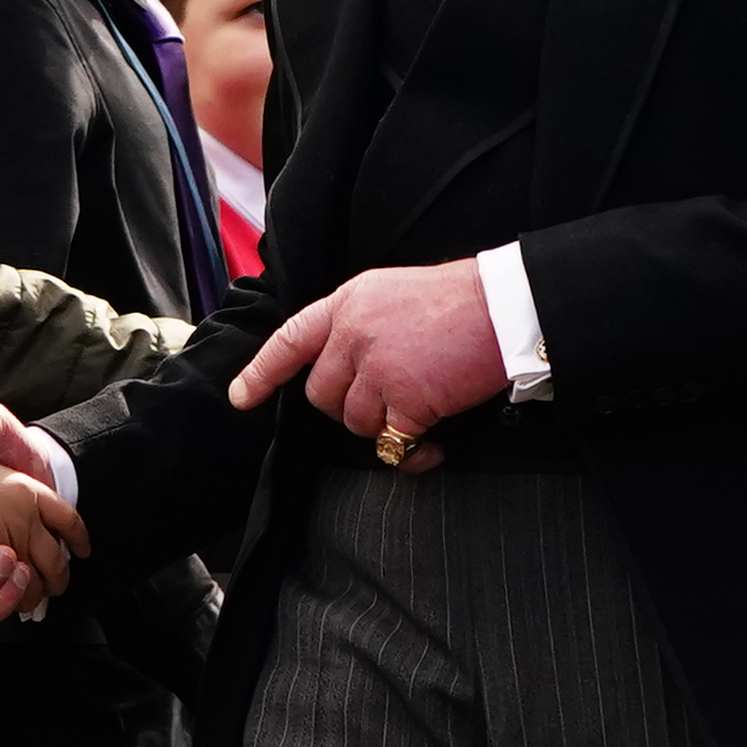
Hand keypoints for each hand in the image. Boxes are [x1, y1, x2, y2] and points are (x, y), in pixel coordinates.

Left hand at [235, 257, 506, 462]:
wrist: (505, 305)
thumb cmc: (459, 300)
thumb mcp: (391, 293)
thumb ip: (359, 324)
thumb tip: (345, 365)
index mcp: (347, 304)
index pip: (290, 340)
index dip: (262, 372)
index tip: (241, 398)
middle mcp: (353, 335)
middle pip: (321, 395)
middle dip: (347, 408)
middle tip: (387, 402)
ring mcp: (377, 368)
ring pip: (355, 422)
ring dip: (382, 427)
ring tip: (417, 411)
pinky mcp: (406, 398)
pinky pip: (393, 443)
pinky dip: (412, 453)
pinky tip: (432, 445)